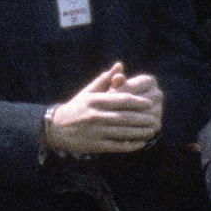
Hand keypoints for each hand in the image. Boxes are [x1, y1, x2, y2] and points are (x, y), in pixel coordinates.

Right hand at [45, 62, 160, 156]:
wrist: (55, 129)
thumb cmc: (75, 108)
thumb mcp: (87, 92)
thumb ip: (104, 79)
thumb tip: (120, 65)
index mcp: (95, 100)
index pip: (121, 100)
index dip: (138, 102)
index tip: (150, 104)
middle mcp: (96, 115)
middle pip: (125, 117)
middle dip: (142, 119)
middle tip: (155, 119)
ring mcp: (96, 131)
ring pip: (123, 132)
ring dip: (140, 132)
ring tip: (151, 131)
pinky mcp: (96, 145)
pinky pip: (117, 146)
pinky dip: (129, 145)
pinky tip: (140, 143)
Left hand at [110, 70, 163, 130]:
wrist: (118, 116)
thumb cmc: (110, 97)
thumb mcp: (109, 88)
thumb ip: (113, 78)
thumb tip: (118, 66)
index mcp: (149, 81)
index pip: (135, 85)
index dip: (121, 91)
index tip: (106, 97)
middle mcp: (158, 94)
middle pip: (140, 101)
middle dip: (123, 106)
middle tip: (106, 112)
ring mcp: (159, 110)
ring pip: (142, 115)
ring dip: (127, 120)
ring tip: (108, 123)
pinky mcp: (156, 126)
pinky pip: (144, 128)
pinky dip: (130, 130)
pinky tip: (116, 133)